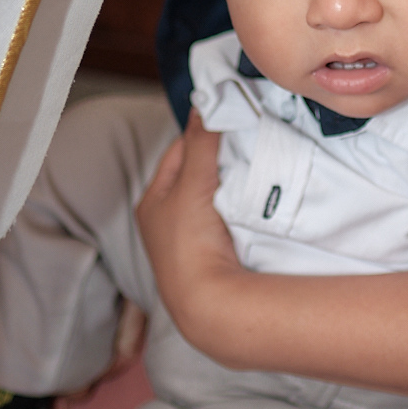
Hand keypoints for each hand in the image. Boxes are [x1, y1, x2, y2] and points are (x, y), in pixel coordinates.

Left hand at [135, 115, 244, 354]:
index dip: (203, 135)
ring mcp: (188, 243)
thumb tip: (205, 102)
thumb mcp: (192, 184)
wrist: (209, 305)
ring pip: (214, 199)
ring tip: (254, 173)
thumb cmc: (189, 244)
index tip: (230, 124)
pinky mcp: (211, 259)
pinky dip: (240, 210)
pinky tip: (255, 206)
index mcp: (152, 202)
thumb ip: (200, 142)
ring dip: (232, 187)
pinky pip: (227, 221)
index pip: (178, 152)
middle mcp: (165, 223)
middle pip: (197, 176)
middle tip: (247, 146)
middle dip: (220, 161)